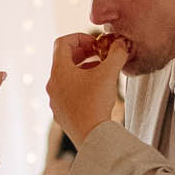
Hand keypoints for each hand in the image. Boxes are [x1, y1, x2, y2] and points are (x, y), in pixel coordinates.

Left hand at [48, 34, 123, 148]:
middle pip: (64, 60)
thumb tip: (122, 44)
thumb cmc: (96, 103)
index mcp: (59, 71)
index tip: (95, 44)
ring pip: (66, 77)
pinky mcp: (60, 113)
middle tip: (99, 55)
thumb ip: (117, 54)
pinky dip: (80, 86)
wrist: (91, 137)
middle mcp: (52, 84)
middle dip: (83, 53)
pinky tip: (96, 92)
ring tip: (101, 72)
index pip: (62, 43)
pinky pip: (67, 93)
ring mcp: (54, 100)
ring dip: (82, 70)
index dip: (80, 37)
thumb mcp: (109, 73)